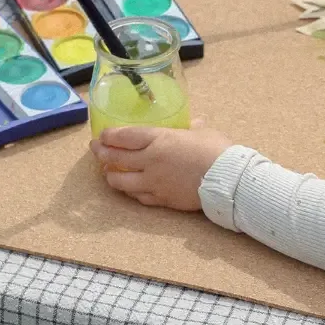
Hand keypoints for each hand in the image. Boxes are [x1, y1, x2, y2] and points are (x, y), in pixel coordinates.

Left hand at [90, 122, 232, 210]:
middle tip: (95, 150)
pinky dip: (131, 192)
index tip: (101, 135)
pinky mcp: (162, 200)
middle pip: (116, 158)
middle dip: (101, 153)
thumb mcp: (203, 132)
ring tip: (108, 172)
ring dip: (111, 176)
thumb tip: (193, 124)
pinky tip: (130, 189)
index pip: (124, 137)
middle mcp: (150, 161)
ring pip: (121, 182)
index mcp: (159, 139)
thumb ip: (191, 128)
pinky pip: (139, 196)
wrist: (229, 181)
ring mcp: (154, 182)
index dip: (108, 136)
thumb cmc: (218, 151)